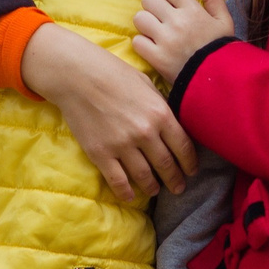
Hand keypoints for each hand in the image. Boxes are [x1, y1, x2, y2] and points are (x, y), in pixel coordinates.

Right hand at [21, 22, 198, 201]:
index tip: (191, 171)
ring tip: (155, 190)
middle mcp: (145, 133)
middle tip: (178, 188)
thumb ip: (160, 107)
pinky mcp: (101, 154)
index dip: (190, 163)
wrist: (76, 75)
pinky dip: (126, 192)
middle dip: (175, 180)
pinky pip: (118, 181)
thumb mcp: (146, 85)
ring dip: (152, 188)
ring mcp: (122, 145)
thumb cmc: (113, 73)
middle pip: (166, 165)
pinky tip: (130, 195)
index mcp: (160, 113)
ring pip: (144, 177)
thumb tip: (172, 126)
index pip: (183, 147)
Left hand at [132, 0, 235, 82]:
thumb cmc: (222, 49)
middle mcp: (177, 22)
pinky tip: (153, 47)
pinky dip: (143, 44)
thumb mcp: (225, 20)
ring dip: (145, 24)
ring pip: (139, 18)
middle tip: (162, 18)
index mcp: (193, 10)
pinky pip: (137, 42)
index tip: (173, 3)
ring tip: (156, 32)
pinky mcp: (156, 58)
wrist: (219, 80)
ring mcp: (165, 40)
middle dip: (154, 7)